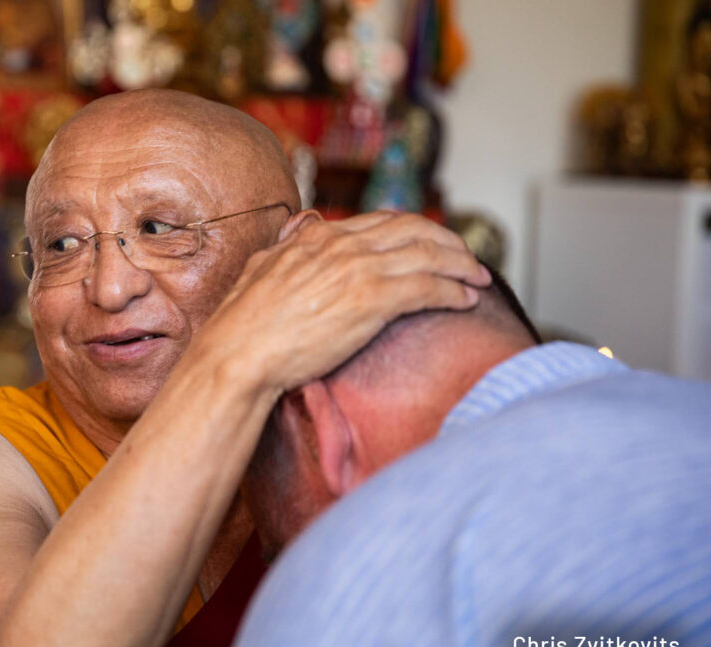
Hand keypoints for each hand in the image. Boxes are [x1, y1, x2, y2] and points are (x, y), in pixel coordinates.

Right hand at [193, 211, 491, 395]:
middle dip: (448, 241)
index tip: (431, 244)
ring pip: (428, 254)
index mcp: (318, 237)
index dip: (415, 231)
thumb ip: (286, 246)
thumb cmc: (241, 324)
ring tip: (478, 278)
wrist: (237, 355)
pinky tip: (466, 300)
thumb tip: (298, 229)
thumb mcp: (260, 267)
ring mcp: (358, 270)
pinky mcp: (370, 301)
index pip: (382, 222)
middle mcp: (342, 245)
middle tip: (466, 258)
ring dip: (460, 265)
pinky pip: (427, 287)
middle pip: (414, 229)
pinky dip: (453, 291)